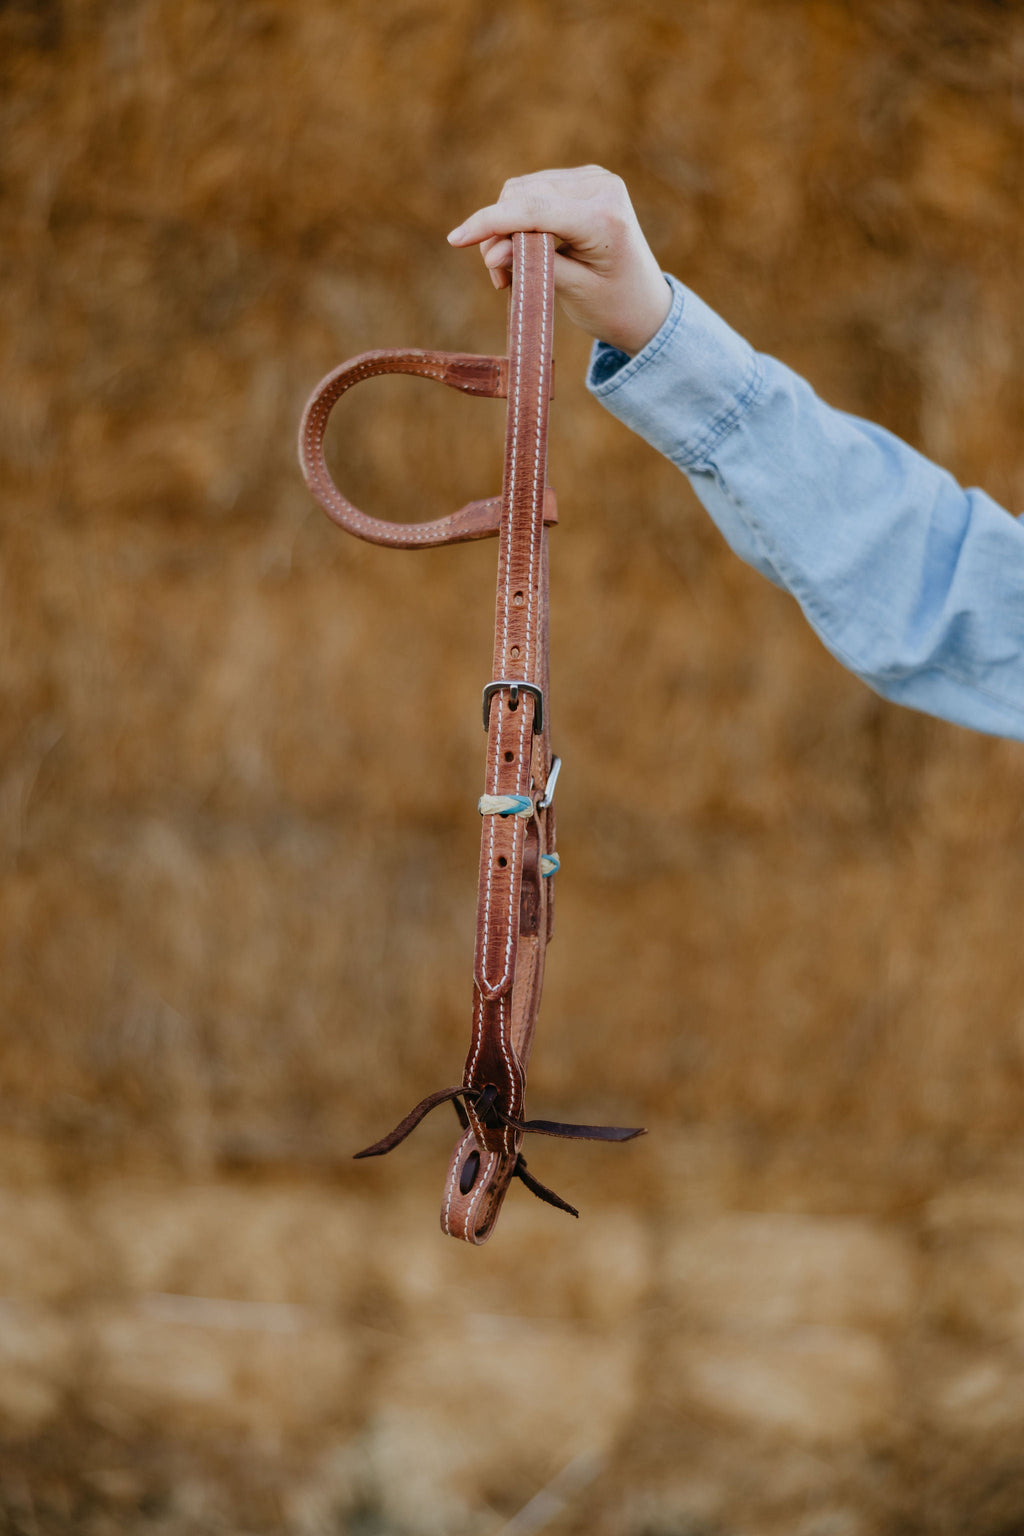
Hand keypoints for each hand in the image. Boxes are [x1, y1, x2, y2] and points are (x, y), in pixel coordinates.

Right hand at [447, 166, 671, 356]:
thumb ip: (533, 267)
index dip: (490, 222)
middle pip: (523, 194)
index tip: (455, 240)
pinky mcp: (582, 182)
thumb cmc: (615, 306)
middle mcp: (600, 186)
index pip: (534, 209)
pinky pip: (534, 192)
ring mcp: (592, 179)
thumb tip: (491, 252)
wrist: (647, 306)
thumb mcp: (574, 293)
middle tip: (498, 279)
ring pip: (523, 190)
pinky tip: (522, 253)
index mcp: (604, 215)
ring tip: (509, 273)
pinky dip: (519, 221)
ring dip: (505, 229)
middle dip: (498, 233)